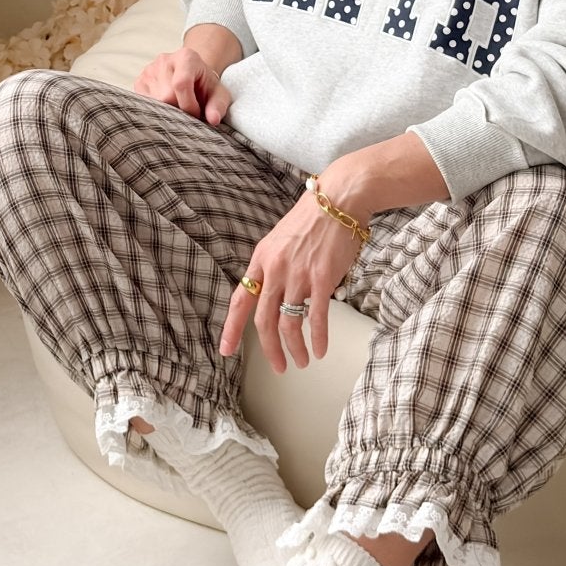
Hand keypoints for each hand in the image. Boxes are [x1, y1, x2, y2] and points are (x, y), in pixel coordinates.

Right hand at [132, 44, 231, 126]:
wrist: (193, 75)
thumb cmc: (205, 86)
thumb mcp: (218, 94)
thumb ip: (218, 106)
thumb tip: (213, 119)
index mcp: (186, 57)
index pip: (181, 84)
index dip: (188, 105)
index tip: (196, 113)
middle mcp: (165, 60)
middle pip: (166, 96)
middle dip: (178, 110)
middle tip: (188, 112)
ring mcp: (149, 70)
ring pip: (154, 102)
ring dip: (167, 112)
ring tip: (178, 107)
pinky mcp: (140, 82)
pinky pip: (144, 104)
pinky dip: (157, 110)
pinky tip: (167, 107)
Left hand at [219, 187, 362, 371]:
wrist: (339, 198)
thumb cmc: (314, 218)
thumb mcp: (281, 240)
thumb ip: (276, 268)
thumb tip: (283, 299)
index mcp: (261, 259)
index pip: (240, 300)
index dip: (232, 328)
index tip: (227, 350)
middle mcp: (275, 270)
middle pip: (264, 320)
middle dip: (270, 349)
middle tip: (278, 367)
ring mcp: (298, 275)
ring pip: (289, 323)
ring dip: (294, 348)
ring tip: (301, 361)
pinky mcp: (322, 278)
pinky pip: (317, 317)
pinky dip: (318, 337)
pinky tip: (320, 349)